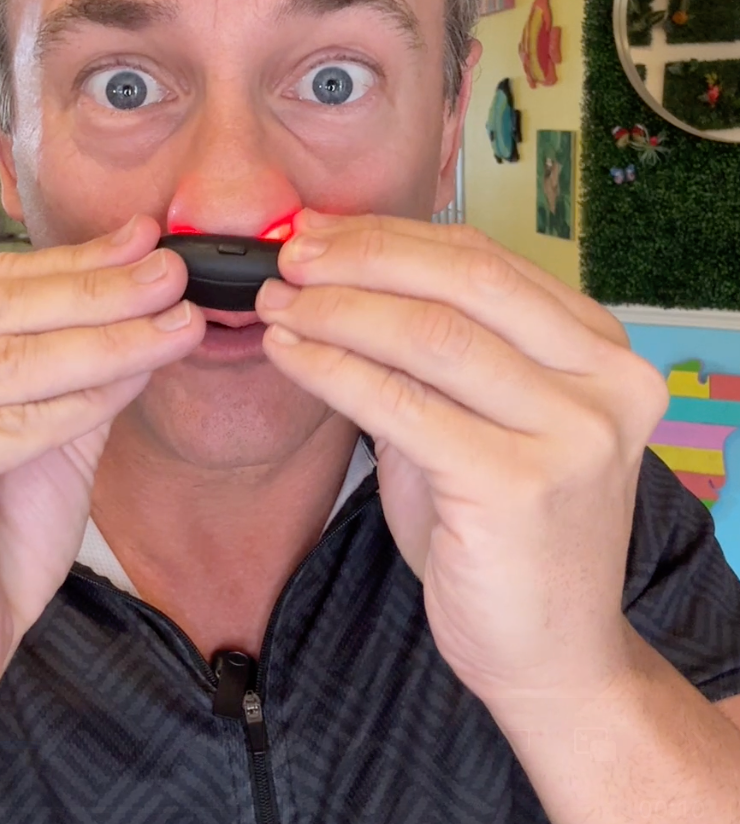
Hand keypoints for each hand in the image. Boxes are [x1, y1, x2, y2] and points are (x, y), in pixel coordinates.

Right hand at [0, 217, 202, 723]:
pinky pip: (8, 425)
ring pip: (11, 364)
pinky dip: (85, 397)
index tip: (142, 240)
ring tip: (177, 316)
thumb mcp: (35, 443)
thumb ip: (69, 374)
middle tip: (173, 270)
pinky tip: (140, 371)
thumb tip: (139, 302)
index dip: (70, 262)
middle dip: (99, 288)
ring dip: (109, 337)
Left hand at [256, 210, 667, 709]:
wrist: (549, 652)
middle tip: (289, 258)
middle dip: (361, 259)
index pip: (486, 260)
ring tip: (276, 304)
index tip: (320, 230)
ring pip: (430, 336)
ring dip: (336, 311)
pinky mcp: (520, 487)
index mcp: (603, 350)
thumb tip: (337, 260)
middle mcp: (606, 382)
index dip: (392, 236)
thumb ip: (435, 344)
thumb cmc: (503, 526)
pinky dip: (332, 369)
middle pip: (463, 282)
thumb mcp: (482, 416)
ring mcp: (573, 435)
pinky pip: (402, 404)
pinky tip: (289, 355)